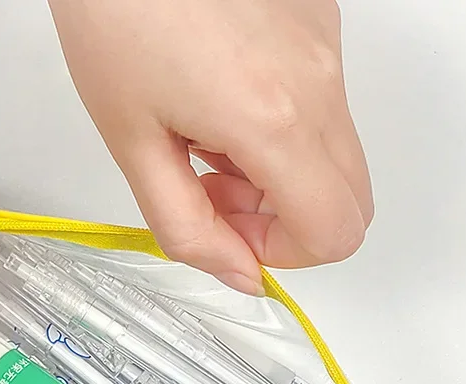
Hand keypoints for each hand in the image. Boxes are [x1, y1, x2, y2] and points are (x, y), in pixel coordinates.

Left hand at [49, 0, 372, 294]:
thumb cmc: (115, 14)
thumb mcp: (133, 144)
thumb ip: (187, 227)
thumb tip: (240, 274)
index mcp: (272, 119)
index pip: (334, 232)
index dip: (283, 254)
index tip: (230, 231)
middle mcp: (318, 81)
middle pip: (351, 200)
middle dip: (285, 219)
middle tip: (216, 191)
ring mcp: (327, 47)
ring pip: (336, 155)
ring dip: (278, 171)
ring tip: (205, 134)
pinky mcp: (321, 22)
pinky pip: (324, 106)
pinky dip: (281, 126)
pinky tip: (221, 95)